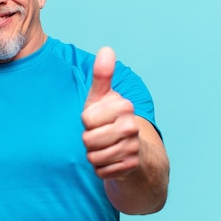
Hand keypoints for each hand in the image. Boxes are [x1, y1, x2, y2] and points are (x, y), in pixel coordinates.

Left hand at [81, 47, 139, 179]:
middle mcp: (132, 126)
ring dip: (94, 155)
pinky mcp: (130, 167)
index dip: (86, 121)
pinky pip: (101, 172)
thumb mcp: (102, 97)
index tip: (96, 119)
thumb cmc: (109, 119)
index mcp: (124, 106)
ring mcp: (133, 148)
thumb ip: (102, 75)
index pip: (86, 119)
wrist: (132, 150)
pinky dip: (101, 169)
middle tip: (99, 135)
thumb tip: (106, 49)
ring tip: (104, 147)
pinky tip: (110, 160)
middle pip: (88, 139)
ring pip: (94, 157)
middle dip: (88, 140)